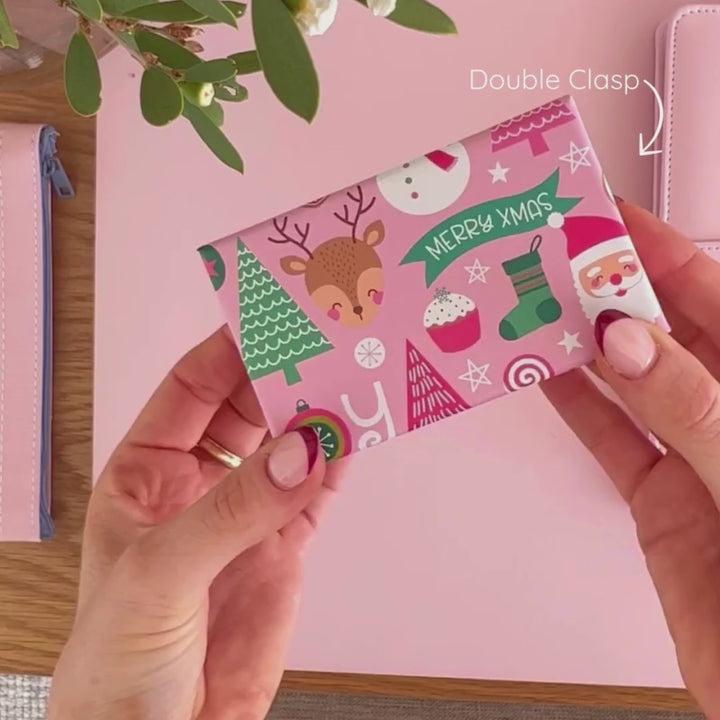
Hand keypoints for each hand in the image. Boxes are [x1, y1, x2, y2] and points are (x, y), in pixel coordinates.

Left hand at [49, 327, 340, 719]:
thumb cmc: (118, 658)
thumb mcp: (160, 572)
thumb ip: (231, 509)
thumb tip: (301, 450)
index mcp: (145, 473)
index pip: (189, 392)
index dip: (226, 353)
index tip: (269, 322)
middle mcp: (196, 485)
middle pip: (245, 411)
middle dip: (281, 378)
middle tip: (323, 348)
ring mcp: (245, 515)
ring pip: (287, 448)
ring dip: (316, 418)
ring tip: (351, 383)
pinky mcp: (283, 549)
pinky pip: (316, 495)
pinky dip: (337, 466)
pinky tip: (356, 439)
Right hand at [543, 202, 719, 717]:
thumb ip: (690, 404)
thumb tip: (629, 343)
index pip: (712, 295)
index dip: (657, 252)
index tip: (605, 219)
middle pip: (662, 332)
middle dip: (608, 292)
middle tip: (554, 260)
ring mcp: (696, 454)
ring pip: (628, 382)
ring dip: (581, 345)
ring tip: (535, 306)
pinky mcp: (660, 499)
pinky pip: (610, 438)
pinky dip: (575, 406)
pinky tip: (545, 375)